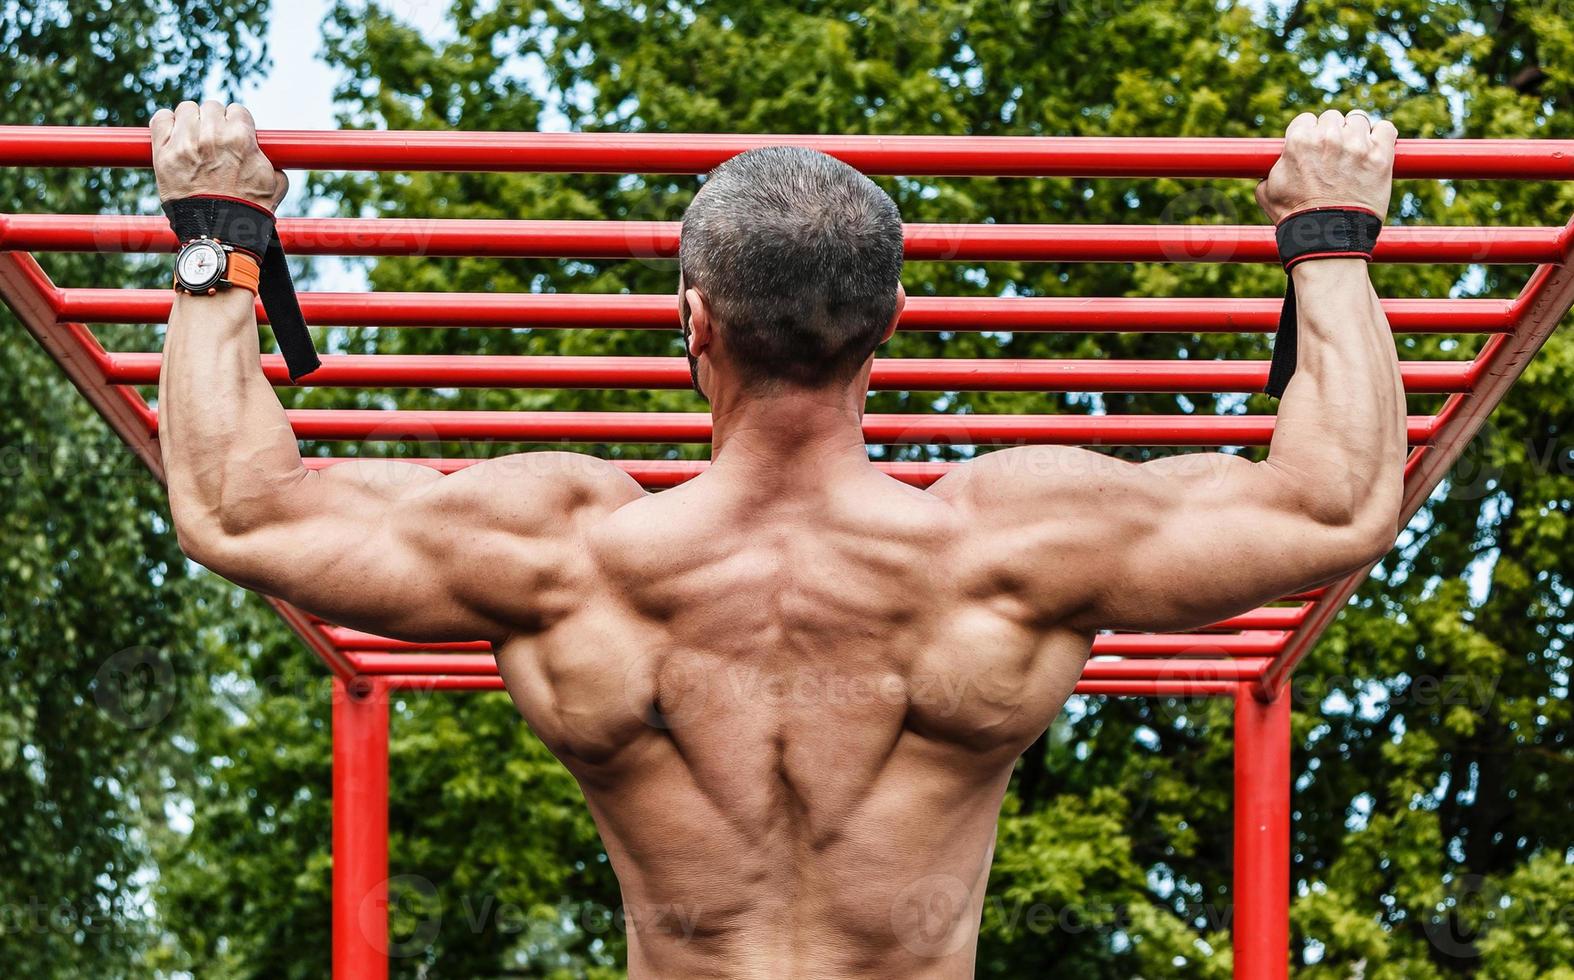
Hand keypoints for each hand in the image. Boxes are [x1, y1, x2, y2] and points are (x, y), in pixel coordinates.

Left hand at [149, 101, 287, 209]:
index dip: (237, 124)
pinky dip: (167, 123)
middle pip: (212, 107)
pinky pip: (160, 119)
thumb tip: (266, 154)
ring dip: (192, 121)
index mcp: (241, 139)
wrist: (221, 234)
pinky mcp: (162, 154)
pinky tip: (174, 135)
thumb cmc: (250, 211)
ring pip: (186, 110)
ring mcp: (184, 144)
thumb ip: (273, 161)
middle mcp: (211, 136)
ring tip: (195, 139)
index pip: (237, 111)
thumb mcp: (275, 184)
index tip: (235, 136)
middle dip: (215, 121)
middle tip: (215, 140)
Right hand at [1256, 110, 1396, 223]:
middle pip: (1332, 118)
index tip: (1311, 148)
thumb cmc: (1294, 218)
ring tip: (1353, 154)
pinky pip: (1385, 129)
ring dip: (1355, 134)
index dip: (1307, 134)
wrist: (1326, 237)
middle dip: (1331, 133)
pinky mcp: (1380, 156)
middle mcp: (1328, 137)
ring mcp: (1357, 145)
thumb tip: (1272, 166)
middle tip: (1331, 154)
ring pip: (1358, 121)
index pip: (1306, 120)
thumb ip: (1270, 170)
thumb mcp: (1267, 192)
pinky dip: (1381, 136)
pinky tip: (1374, 148)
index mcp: (1299, 141)